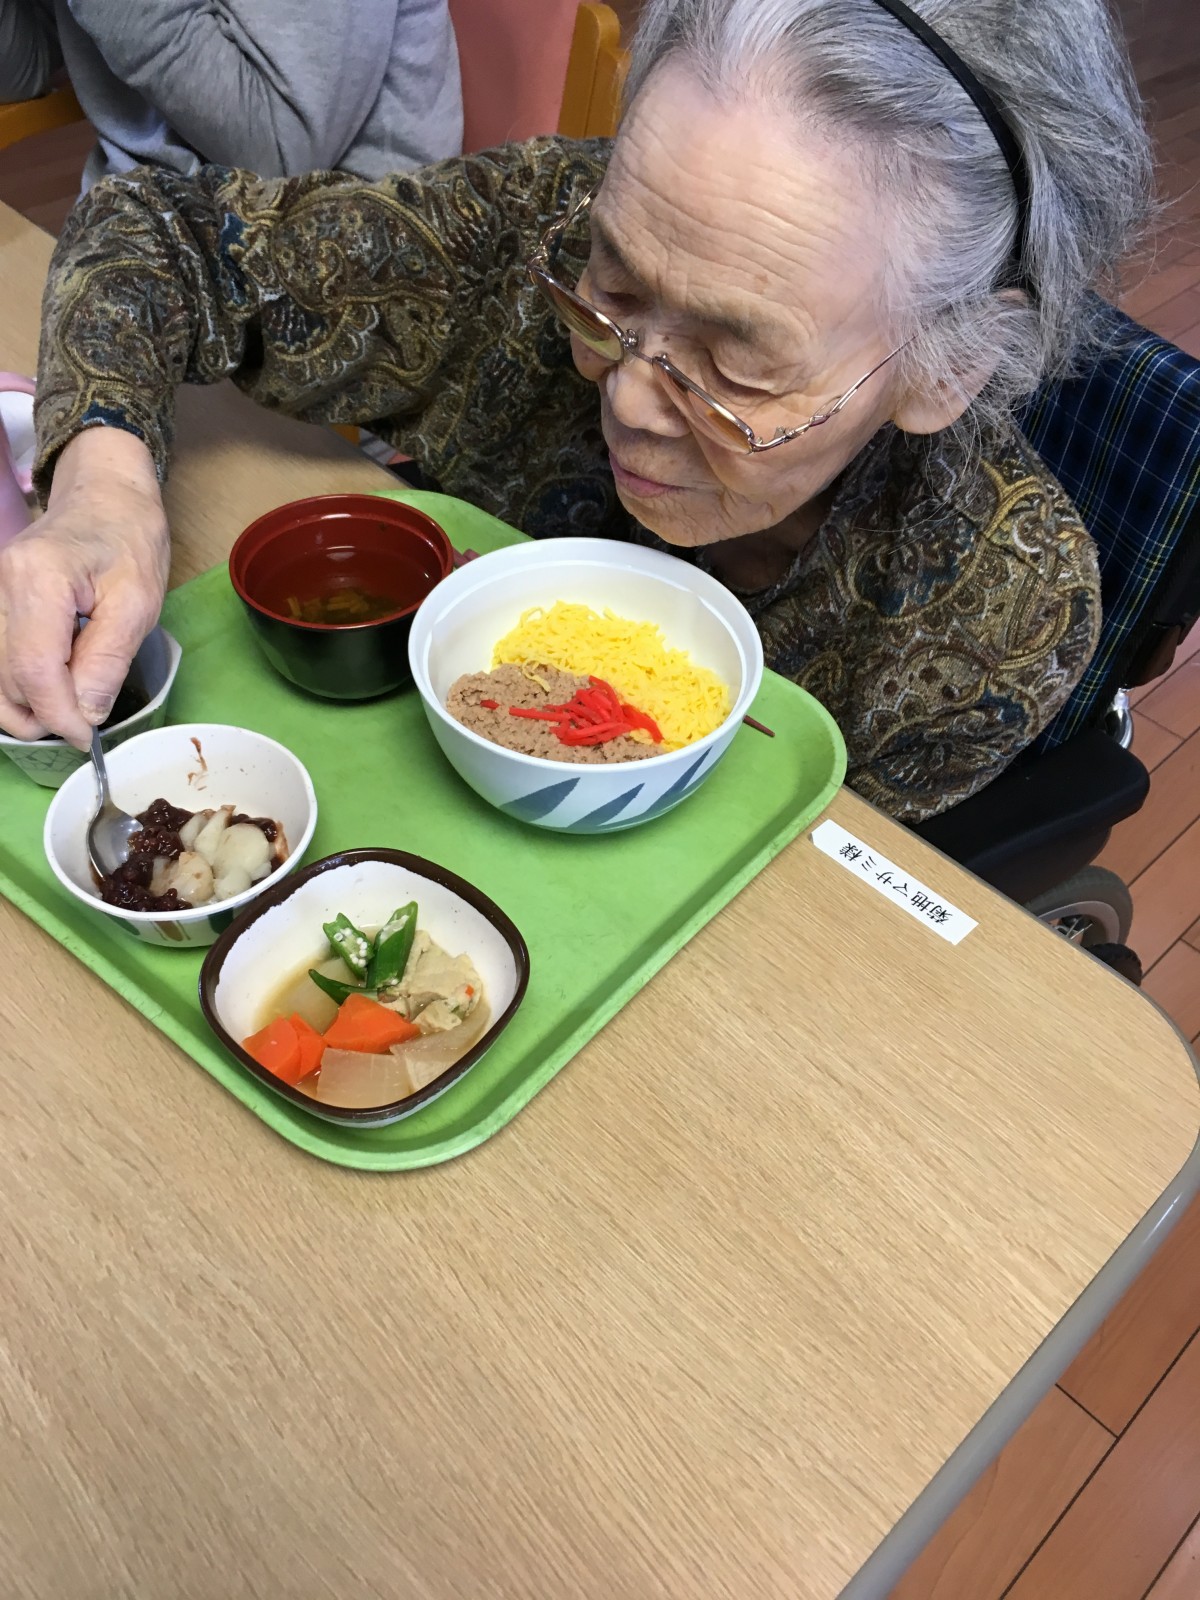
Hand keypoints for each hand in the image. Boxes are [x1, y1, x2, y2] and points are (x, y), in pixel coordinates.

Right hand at [0, 429, 169, 748]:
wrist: (105, 493)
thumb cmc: (129, 539)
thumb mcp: (137, 602)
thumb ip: (107, 660)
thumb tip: (85, 713)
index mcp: (38, 581)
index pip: (33, 671)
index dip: (58, 716)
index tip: (87, 737)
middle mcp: (1, 587)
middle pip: (6, 678)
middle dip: (42, 715)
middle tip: (84, 725)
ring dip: (26, 707)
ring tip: (69, 711)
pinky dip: (18, 686)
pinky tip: (51, 691)